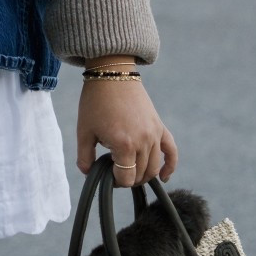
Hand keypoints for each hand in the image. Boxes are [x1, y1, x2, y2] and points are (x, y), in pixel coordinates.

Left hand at [76, 67, 177, 187]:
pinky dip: (170, 165)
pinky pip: (171, 151)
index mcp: (124, 144)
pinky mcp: (160, 126)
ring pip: (154, 166)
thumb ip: (84, 157)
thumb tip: (88, 173)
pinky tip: (164, 177)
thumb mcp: (84, 131)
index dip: (115, 181)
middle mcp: (143, 141)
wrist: (112, 74)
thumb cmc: (95, 102)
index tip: (106, 175)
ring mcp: (154, 134)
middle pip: (141, 174)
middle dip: (127, 178)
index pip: (126, 177)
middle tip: (115, 171)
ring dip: (143, 175)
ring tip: (131, 172)